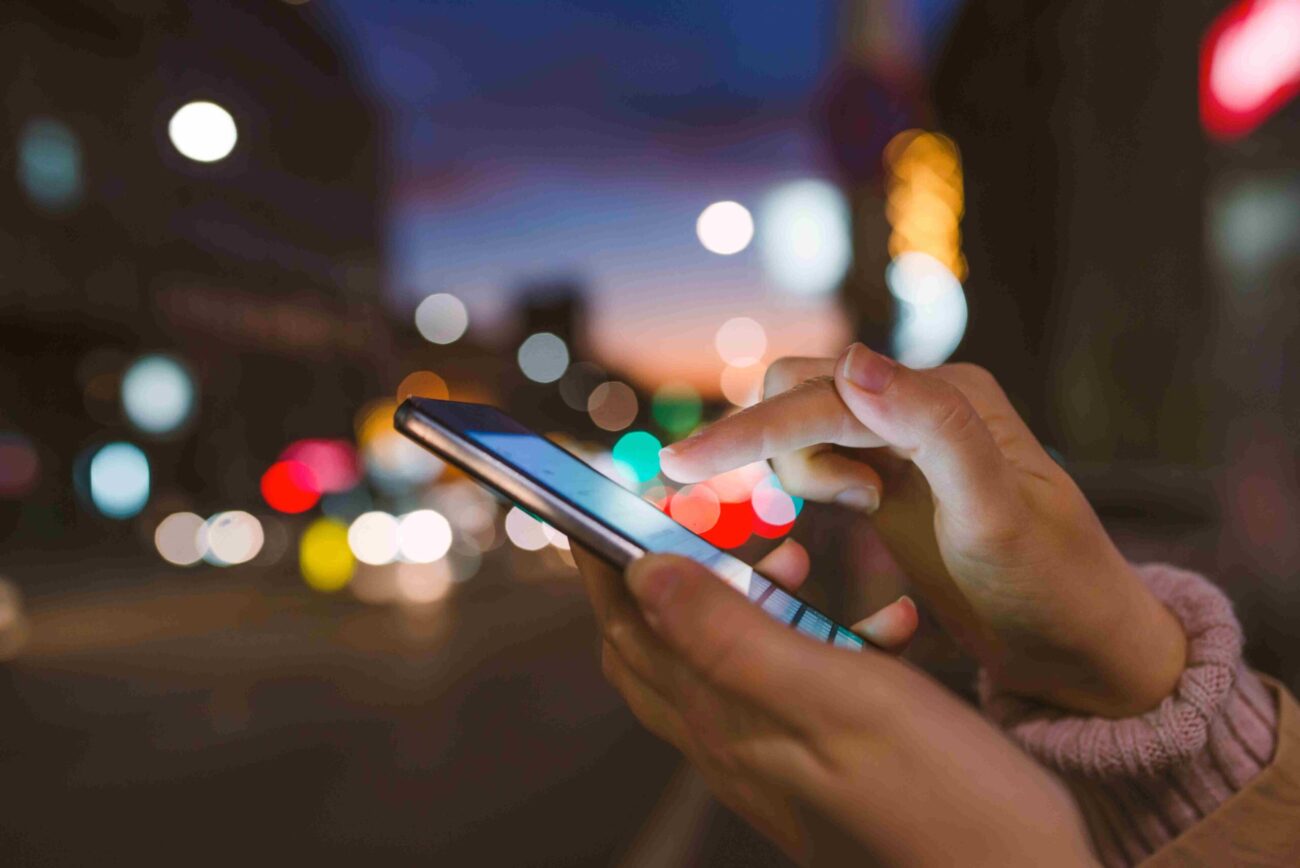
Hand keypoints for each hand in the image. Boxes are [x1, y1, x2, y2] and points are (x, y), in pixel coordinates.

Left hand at [575, 544, 1096, 866]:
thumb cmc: (948, 801)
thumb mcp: (840, 698)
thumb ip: (733, 638)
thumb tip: (643, 573)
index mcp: (726, 722)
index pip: (628, 628)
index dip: (603, 561)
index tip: (598, 502)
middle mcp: (734, 749)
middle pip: (655, 649)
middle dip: (659, 573)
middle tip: (689, 518)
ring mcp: (773, 766)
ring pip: (718, 665)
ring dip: (738, 600)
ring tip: (792, 558)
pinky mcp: (817, 772)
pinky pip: (781, 689)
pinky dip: (803, 640)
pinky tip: (863, 624)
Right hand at [660, 344, 1185, 716]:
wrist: (1079, 644)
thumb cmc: (1051, 587)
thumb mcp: (995, 515)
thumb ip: (931, 430)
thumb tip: (853, 362)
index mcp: (946, 396)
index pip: (823, 398)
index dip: (748, 432)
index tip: (679, 467)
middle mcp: (918, 401)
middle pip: (799, 389)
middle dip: (775, 441)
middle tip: (836, 506)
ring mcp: (901, 435)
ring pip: (800, 420)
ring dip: (802, 466)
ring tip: (865, 511)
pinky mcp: (888, 470)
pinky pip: (816, 451)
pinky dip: (809, 477)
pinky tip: (858, 509)